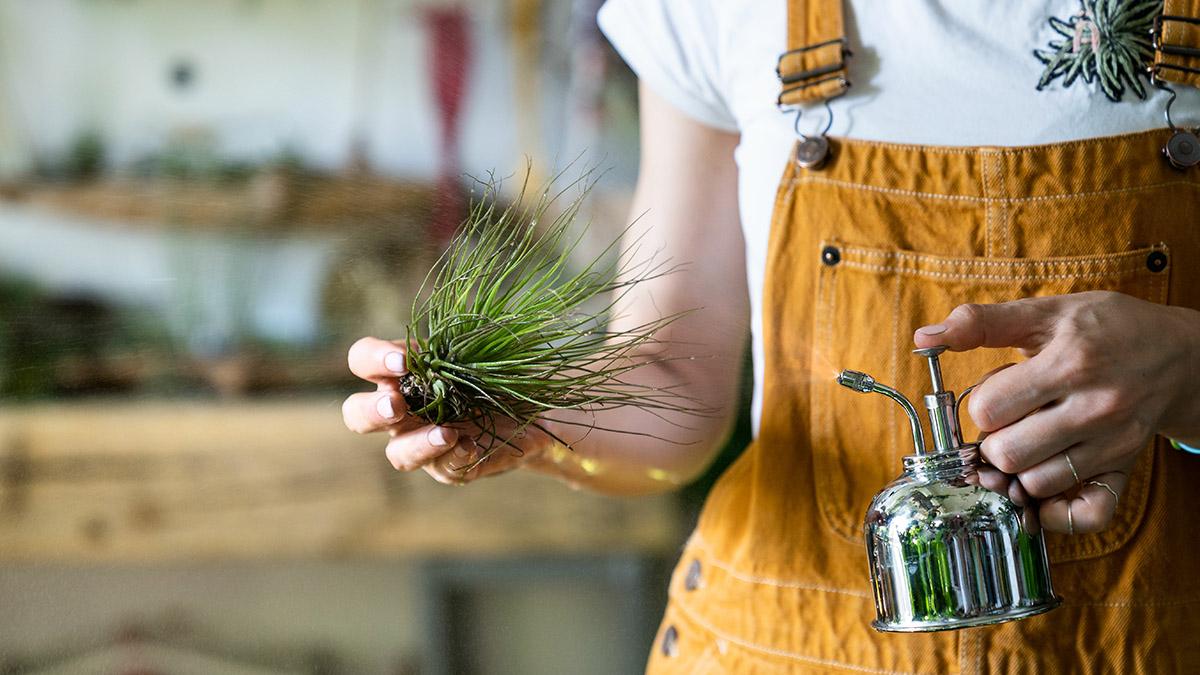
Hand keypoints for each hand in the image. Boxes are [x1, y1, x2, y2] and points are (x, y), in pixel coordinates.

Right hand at [341, 337, 545, 485]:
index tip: (402, 361)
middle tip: (396, 406)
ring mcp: (423, 441)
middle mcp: (403, 410)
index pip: (363, 360)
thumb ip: (466, 342)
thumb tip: (464, 338)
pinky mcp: (452, 465)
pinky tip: (471, 447)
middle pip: (357, 414)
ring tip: (447, 433)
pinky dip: (454, 457)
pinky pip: (444, 469)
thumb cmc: (498, 367)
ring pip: (397, 454)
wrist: (532, 408)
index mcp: (402, 371)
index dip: (373, 359)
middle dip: (372, 410)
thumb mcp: (484, 348)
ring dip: (417, 445)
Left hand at [914, 291, 1199, 533]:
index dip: (981, 401)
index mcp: (1071, 363)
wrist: (1180, 355)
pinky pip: (1086, 515)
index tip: (998, 391)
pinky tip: (1043, 487)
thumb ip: (982, 322)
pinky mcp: (1124, 471)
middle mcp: (1096, 408)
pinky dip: (1055, 511)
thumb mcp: (1046, 312)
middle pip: (1006, 454)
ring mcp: (1112, 444)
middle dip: (992, 440)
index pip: (988, 408)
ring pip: (1035, 485)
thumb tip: (924, 337)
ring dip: (1018, 470)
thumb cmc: (1106, 329)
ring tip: (1028, 443)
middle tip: (1009, 422)